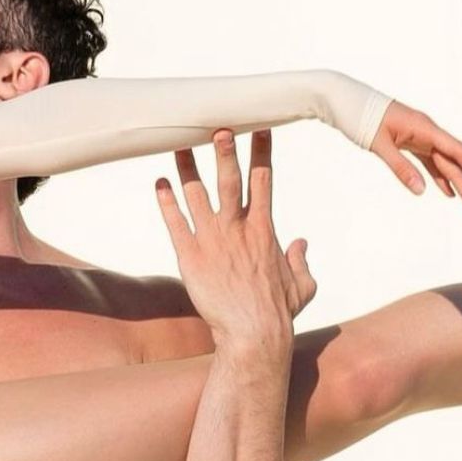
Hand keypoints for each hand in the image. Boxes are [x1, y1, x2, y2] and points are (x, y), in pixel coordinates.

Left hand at [156, 130, 314, 348]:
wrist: (253, 334)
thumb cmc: (279, 313)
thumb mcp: (302, 286)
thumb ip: (302, 261)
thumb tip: (302, 243)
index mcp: (265, 229)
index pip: (264, 180)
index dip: (261, 152)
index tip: (258, 128)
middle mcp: (237, 228)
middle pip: (229, 179)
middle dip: (224, 151)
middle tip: (218, 125)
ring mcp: (212, 240)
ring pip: (197, 195)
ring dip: (187, 168)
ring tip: (177, 144)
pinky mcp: (190, 257)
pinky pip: (175, 223)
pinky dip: (166, 203)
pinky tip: (158, 184)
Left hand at [370, 101, 461, 219]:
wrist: (348, 101)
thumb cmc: (363, 118)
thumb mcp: (380, 145)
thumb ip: (401, 168)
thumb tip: (421, 191)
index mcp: (425, 128)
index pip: (457, 151)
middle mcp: (428, 133)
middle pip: (455, 164)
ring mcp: (421, 138)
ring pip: (444, 164)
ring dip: (458, 185)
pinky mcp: (411, 142)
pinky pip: (430, 162)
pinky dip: (439, 177)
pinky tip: (447, 193)